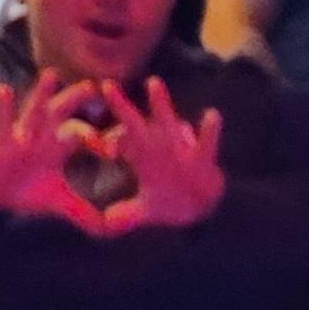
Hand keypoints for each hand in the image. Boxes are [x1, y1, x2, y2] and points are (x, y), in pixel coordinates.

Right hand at [0, 73, 112, 231]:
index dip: (99, 139)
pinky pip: (3, 124)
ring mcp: (21, 138)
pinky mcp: (2, 145)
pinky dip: (3, 108)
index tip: (115, 149)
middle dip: (75, 99)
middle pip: (61, 114)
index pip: (82, 136)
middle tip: (93, 85)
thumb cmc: (26, 192)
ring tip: (51, 75)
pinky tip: (2, 89)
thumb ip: (83, 212)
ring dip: (42, 94)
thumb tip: (109, 230)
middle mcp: (41, 138)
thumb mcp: (60, 203)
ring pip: (35, 113)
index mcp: (57, 148)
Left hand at [106, 79, 224, 230]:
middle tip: (105, 85)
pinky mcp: (202, 158)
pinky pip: (207, 142)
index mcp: (139, 157)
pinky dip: (210, 131)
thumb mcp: (146, 210)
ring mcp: (179, 149)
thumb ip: (127, 214)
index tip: (96, 144)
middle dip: (120, 105)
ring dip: (161, 104)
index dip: (104, 141)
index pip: (115, 142)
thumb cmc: (171, 201)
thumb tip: (104, 226)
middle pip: (134, 122)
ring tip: (153, 83)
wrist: (204, 207)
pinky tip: (212, 115)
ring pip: (168, 121)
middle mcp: (156, 147)